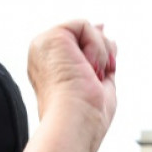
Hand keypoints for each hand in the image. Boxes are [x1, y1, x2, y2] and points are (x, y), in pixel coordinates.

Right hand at [28, 20, 116, 136]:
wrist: (74, 126)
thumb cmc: (86, 118)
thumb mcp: (99, 83)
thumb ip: (101, 60)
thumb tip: (107, 37)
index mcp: (52, 67)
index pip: (82, 47)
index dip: (101, 57)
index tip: (104, 74)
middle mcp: (44, 54)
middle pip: (86, 37)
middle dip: (102, 56)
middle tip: (95, 79)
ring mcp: (45, 45)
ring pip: (87, 30)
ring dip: (100, 55)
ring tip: (89, 77)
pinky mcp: (51, 38)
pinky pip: (85, 26)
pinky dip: (96, 48)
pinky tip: (88, 68)